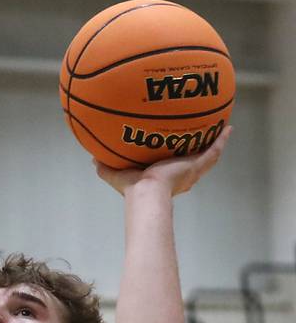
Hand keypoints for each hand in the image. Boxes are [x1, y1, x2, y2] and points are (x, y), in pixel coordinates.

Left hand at [95, 126, 231, 196]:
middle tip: (202, 137)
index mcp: (164, 178)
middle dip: (197, 150)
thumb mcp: (116, 175)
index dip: (176, 159)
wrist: (146, 194)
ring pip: (207, 155)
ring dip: (214, 143)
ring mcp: (191, 170)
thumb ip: (105, 167)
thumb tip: (93, 158)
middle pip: (193, 160)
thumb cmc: (132, 190)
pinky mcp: (196, 166)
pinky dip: (221, 140)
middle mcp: (180, 175)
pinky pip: (213, 152)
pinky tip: (228, 128)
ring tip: (221, 129)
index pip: (172, 166)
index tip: (176, 150)